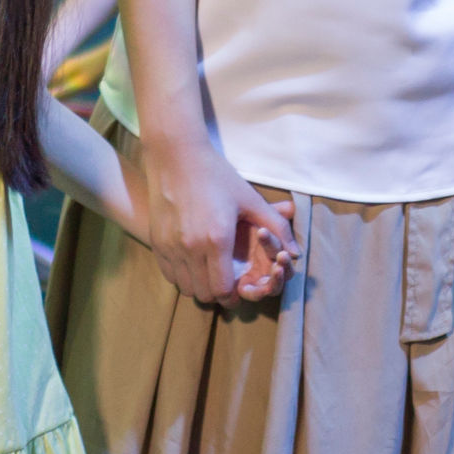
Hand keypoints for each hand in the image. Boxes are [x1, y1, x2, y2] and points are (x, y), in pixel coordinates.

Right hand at [128, 129, 298, 304]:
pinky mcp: (156, 242)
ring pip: (185, 287)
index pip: (222, 290)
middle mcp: (191, 247)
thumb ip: (276, 226)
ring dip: (199, 285)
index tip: (238, 289)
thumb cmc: (217, 176)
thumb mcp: (250, 199)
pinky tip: (192, 262)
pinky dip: (182, 275)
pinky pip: (169, 275)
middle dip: (217, 294)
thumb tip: (297, 252)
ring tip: (209, 273)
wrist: (176, 157)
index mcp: (217, 239)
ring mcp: (170, 246)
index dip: (232, 296)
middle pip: (203, 294)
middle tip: (226, 283)